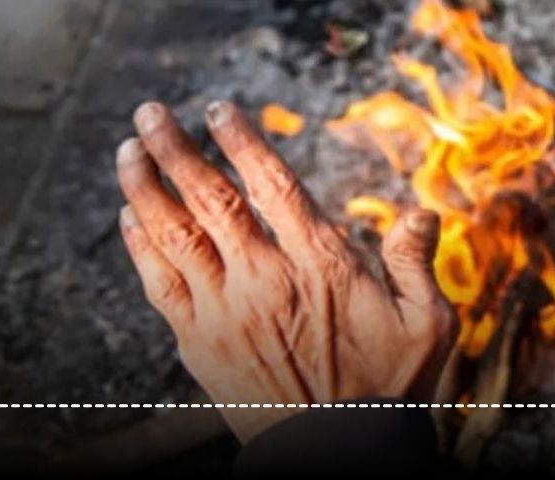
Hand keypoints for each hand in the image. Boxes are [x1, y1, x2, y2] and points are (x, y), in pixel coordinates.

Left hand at [116, 101, 455, 442]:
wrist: (341, 453)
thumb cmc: (390, 387)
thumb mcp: (427, 322)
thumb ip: (415, 261)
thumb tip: (423, 211)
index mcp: (320, 262)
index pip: (273, 186)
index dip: (242, 142)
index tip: (219, 109)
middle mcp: (266, 277)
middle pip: (211, 199)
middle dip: (176, 149)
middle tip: (151, 111)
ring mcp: (226, 310)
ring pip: (176, 234)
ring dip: (147, 186)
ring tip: (128, 148)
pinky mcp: (200, 343)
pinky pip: (161, 283)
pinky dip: (142, 245)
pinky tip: (131, 215)